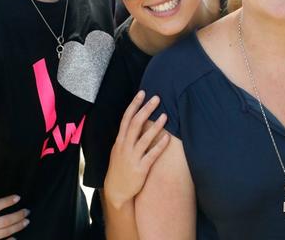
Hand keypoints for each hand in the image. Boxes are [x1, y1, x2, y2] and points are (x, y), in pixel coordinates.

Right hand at [103, 91, 169, 208]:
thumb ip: (127, 136)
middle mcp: (124, 147)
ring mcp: (132, 158)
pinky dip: (159, 146)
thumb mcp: (119, 150)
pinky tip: (167, 137)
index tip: (142, 93)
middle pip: (135, 124)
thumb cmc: (120, 167)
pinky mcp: (140, 169)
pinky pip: (151, 155)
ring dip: (155, 126)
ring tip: (165, 115)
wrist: (116, 191)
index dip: (134, 104)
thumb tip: (137, 119)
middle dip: (146, 109)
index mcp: (119, 141)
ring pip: (144, 139)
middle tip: (157, 98)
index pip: (126, 118)